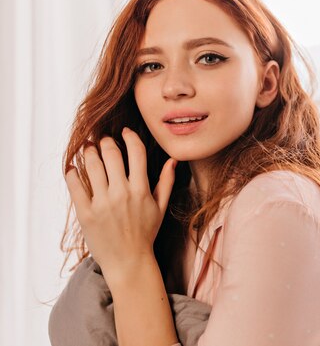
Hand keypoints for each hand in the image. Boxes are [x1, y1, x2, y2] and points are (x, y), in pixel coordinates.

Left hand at [64, 127, 176, 280]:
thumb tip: (173, 160)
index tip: (124, 132)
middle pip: (111, 154)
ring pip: (92, 166)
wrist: (128, 262)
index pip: (136, 152)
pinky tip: (72, 166)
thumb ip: (166, 182)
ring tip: (88, 148)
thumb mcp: (161, 208)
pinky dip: (72, 172)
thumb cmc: (146, 234)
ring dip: (88, 152)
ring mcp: (102, 203)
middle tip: (103, 140)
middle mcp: (122, 194)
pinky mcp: (86, 213)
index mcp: (141, 190)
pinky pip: (75, 186)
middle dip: (106, 142)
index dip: (130, 137)